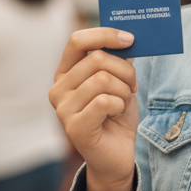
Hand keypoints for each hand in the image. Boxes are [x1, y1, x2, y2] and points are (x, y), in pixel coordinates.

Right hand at [49, 28, 139, 190]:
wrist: (116, 155)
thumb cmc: (116, 116)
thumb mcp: (120, 82)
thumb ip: (118, 60)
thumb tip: (127, 37)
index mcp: (66, 72)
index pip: (77, 40)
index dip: (105, 35)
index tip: (130, 38)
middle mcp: (58, 88)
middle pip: (98, 60)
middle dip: (125, 71)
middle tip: (132, 86)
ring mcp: (63, 108)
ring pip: (103, 80)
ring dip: (123, 91)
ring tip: (122, 103)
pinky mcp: (73, 126)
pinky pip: (104, 101)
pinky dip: (119, 106)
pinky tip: (115, 116)